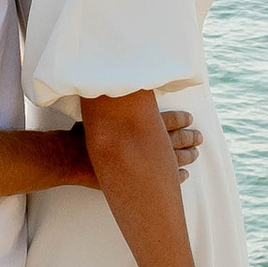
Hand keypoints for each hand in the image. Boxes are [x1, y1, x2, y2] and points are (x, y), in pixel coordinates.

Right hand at [63, 110, 203, 183]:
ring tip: (195, 155)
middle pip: (174, 141)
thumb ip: (113, 104)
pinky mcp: (135, 179)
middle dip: (188, 139)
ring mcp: (141, 164)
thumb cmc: (81, 133)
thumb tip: (118, 86)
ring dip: (186, 157)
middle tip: (199, 138)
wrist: (68, 156)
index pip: (167, 121)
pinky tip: (184, 176)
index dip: (180, 120)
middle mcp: (142, 143)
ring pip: (173, 160)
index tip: (190, 119)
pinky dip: (177, 176)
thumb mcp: (98, 111)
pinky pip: (164, 180)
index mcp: (137, 124)